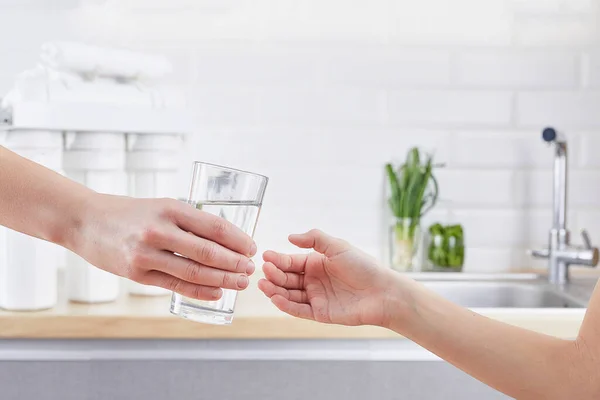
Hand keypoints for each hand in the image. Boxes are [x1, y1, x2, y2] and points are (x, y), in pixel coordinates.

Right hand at [70, 193, 256, 300]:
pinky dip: (200, 291)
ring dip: (222, 280)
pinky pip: (176, 286)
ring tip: (239, 283)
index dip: (238, 240)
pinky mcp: (137, 274)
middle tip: (250, 269)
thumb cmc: (131, 212)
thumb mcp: (162, 206)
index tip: (252, 248)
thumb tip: (226, 240)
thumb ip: (189, 221)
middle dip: (235, 263)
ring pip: (194, 272)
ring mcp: (146, 254)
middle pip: (208, 252)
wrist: (86, 221)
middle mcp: (159, 231)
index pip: (215, 227)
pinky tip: (216, 293)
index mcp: (171, 208)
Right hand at [258, 229, 408, 326]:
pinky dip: (286, 305)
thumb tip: (290, 237)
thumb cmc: (363, 267)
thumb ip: (314, 239)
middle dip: (274, 275)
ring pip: (289, 294)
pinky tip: (276, 298)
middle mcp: (314, 280)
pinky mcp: (320, 313)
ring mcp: (316, 297)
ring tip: (264, 285)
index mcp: (316, 263)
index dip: (278, 259)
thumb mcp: (338, 246)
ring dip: (275, 290)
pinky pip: (298, 310)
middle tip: (264, 270)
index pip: (291, 261)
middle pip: (287, 278)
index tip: (266, 256)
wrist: (383, 292)